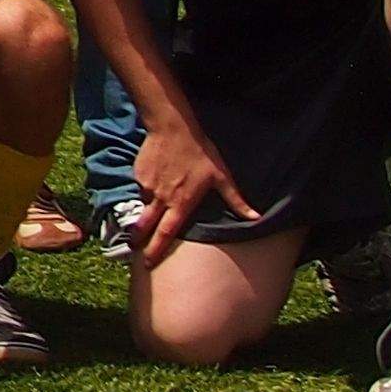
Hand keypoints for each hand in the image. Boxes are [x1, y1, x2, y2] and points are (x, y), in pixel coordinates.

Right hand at [129, 116, 255, 263]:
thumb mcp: (221, 176)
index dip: (157, 250)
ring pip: (144, 205)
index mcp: (181, 203)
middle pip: (145, 226)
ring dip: (146, 211)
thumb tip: (256, 217)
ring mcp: (147, 187)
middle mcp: (161, 199)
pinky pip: (142, 188)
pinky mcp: (139, 175)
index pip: (166, 233)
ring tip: (152, 207)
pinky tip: (157, 179)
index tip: (148, 263)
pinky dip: (148, 190)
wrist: (173, 128)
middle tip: (134, 249)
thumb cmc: (200, 152)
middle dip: (139, 240)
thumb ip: (236, 200)